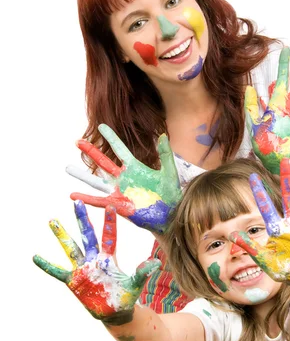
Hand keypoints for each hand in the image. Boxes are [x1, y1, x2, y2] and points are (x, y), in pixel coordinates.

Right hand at [33, 201, 160, 320]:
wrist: (115, 313)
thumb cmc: (125, 296)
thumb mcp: (135, 283)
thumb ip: (142, 272)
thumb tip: (156, 263)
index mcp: (109, 258)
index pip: (109, 236)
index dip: (110, 222)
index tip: (111, 205)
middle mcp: (94, 259)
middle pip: (87, 235)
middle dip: (82, 219)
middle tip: (77, 202)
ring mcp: (82, 269)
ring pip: (71, 248)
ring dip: (62, 235)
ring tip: (53, 220)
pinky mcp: (73, 281)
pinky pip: (57, 272)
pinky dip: (47, 265)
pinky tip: (35, 256)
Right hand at [66, 125, 181, 233]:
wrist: (171, 215)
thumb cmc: (170, 194)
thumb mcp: (169, 172)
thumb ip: (165, 154)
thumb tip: (163, 135)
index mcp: (135, 168)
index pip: (120, 149)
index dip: (111, 137)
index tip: (101, 126)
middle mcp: (124, 178)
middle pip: (103, 162)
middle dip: (91, 152)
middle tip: (77, 141)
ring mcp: (120, 191)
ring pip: (97, 181)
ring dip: (82, 175)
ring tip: (68, 168)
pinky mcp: (119, 205)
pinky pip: (100, 201)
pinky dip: (87, 199)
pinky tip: (74, 195)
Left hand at [230, 159, 289, 290]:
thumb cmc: (284, 269)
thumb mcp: (265, 260)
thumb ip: (250, 247)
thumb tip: (232, 234)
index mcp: (277, 228)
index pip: (266, 207)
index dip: (260, 192)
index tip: (252, 176)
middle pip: (288, 197)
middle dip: (287, 179)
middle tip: (285, 160)